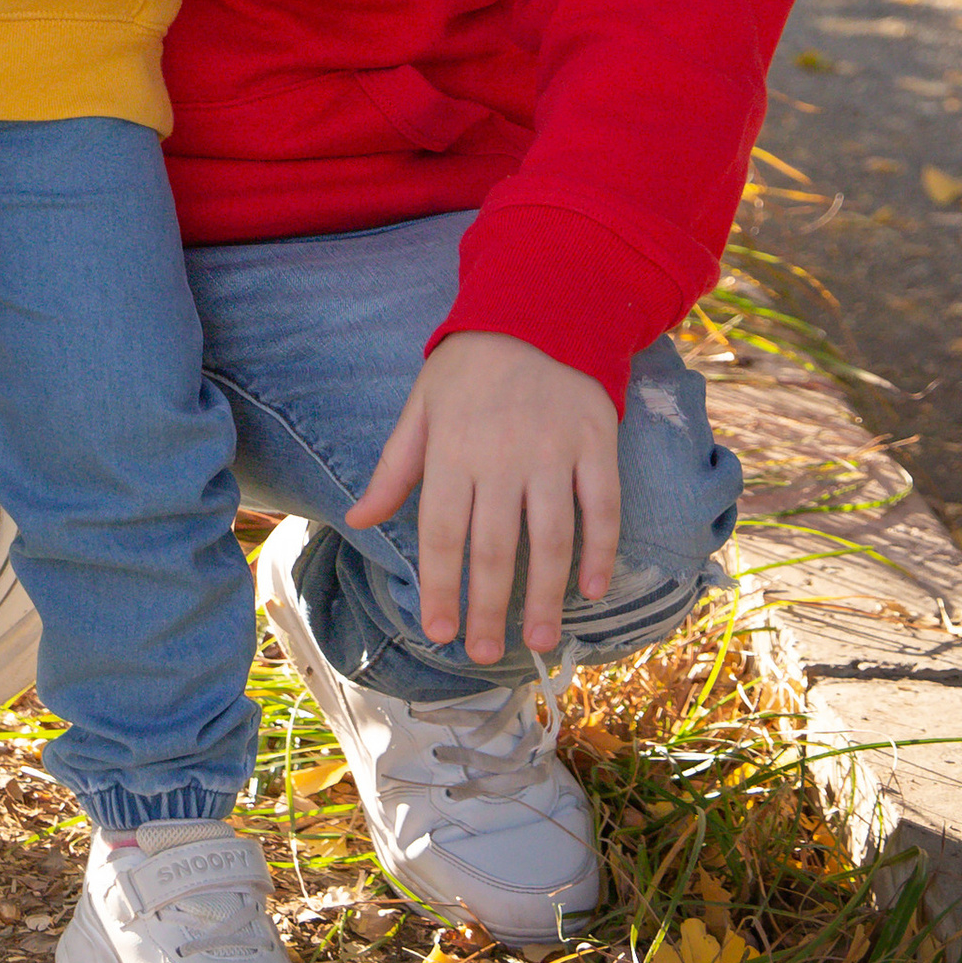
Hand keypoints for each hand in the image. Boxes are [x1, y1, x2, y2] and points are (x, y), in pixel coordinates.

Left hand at [347, 332, 619, 663]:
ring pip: (550, 537)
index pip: (441, 534)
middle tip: (486, 655)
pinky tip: (592, 591)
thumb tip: (359, 519)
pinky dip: (601, 551)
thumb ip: (394, 468)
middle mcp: (501, 456)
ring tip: (537, 639)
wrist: (538, 307)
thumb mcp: (420, 407)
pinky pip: (602, 506)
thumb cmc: (469, 367)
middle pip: (494, 547)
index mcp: (452, 450)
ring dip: (544, 594)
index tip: (440, 633)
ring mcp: (553, 451)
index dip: (440, 587)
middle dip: (488, 608)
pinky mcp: (596, 443)